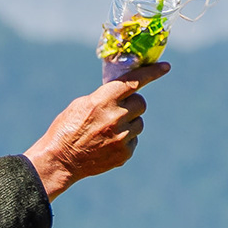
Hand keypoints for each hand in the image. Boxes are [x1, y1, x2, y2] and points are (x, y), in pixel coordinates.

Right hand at [26, 64, 163, 199]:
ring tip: (108, 130)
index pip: (135, 81)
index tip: (166, 66)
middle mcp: (116, 117)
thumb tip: (124, 90)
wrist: (60, 160)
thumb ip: (105, 96)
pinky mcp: (125, 153)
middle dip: (132, 104)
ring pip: (139, 123)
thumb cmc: (67, 128)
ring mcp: (122, 137)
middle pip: (141, 103)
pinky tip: (107, 144)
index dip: (152, 72)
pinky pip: (134, 140)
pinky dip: (124, 140)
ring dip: (129, 123)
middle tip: (118, 110)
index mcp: (104, 100)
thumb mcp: (82, 104)